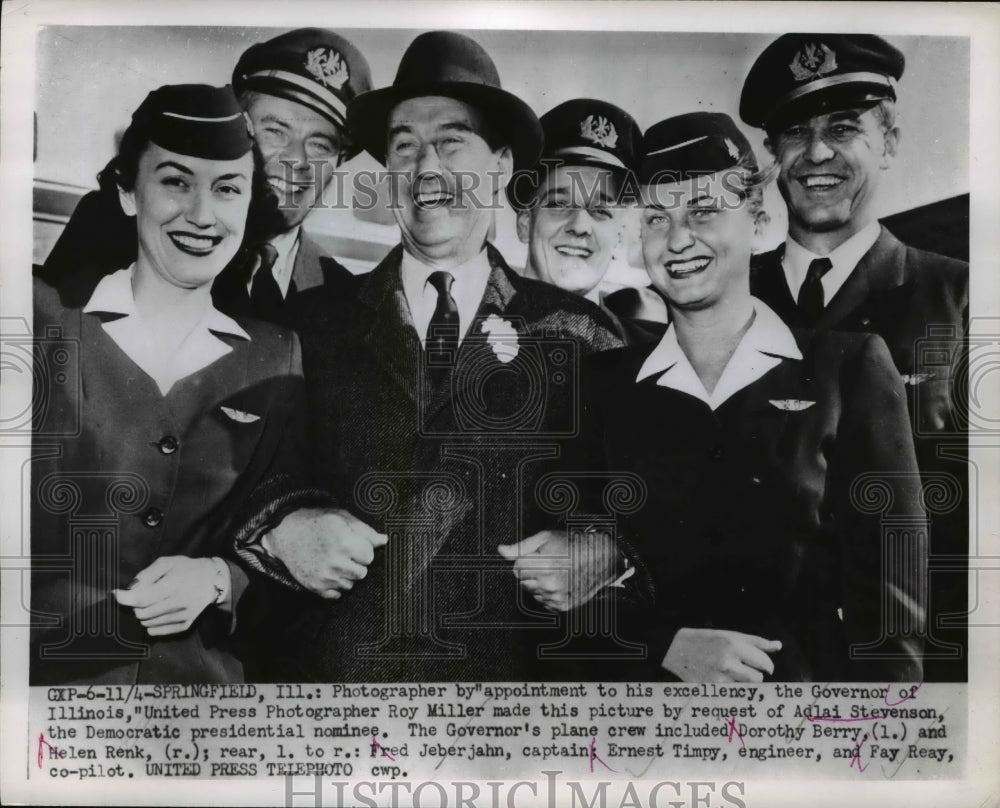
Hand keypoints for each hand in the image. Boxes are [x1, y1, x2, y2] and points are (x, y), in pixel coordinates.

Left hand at [112, 556, 221, 636]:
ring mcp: (182, 616)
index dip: (124, 598)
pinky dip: (151, 623)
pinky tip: (158, 612)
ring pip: (147, 623)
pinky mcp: (184, 625)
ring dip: (144, 614)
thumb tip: (129, 589)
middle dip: (136, 604)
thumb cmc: (187, 568)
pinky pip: (156, 631)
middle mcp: (178, 603)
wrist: (212, 580)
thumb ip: (146, 574)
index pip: (141, 599)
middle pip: (141, 613)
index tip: (115, 594)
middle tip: (144, 594)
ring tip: (154, 602)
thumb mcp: (167, 563)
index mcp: (173, 585)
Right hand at [265, 507, 387, 598]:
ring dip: (346, 575)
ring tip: (334, 561)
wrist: (286, 532)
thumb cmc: (317, 522)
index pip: (369, 556)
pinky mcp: (315, 587)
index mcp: (345, 543)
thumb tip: (384, 541)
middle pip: (362, 573)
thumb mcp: (342, 518)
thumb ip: (365, 531)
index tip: (353, 544)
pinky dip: (335, 586)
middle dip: (356, 564)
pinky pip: (337, 595)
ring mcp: (325, 577)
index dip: (363, 549)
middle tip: (343, 553)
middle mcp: (336, 562)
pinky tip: (328, 572)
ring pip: (350, 585)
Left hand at [497, 529, 617, 611]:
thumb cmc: (574, 545)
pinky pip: (543, 601)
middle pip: (522, 581)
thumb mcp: (546, 537)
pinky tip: (559, 582)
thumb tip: (502, 550)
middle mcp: (548, 584)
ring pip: (532, 592)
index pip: (516, 568)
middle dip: (530, 572)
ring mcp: (555, 597)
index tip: (536, 556)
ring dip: (538, 583)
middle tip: (547, 563)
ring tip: (555, 572)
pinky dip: (547, 593)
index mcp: (543, 566)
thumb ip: (521, 546)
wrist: (600, 559)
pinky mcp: (561, 606)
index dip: (525, 559)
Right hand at [662, 628, 781, 682]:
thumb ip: (757, 642)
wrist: (676, 649)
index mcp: (734, 645)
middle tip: (745, 670)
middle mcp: (728, 662)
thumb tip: (778, 646)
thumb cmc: (706, 640)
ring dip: (744, 684)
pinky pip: (734, 695)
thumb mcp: (731, 635)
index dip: (767, 665)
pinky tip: (724, 682)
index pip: (764, 662)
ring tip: (732, 675)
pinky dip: (733, 691)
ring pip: (746, 689)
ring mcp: (719, 678)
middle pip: (758, 678)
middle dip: (755, 675)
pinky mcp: (712, 690)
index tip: (764, 666)